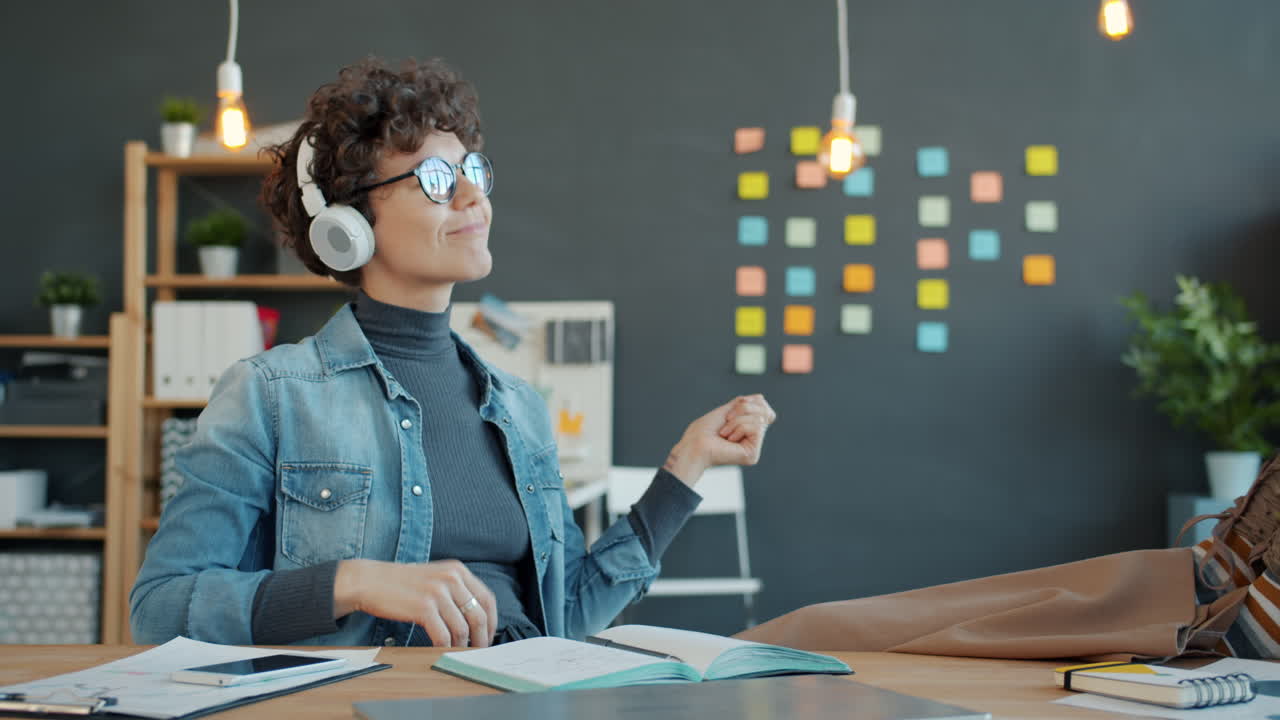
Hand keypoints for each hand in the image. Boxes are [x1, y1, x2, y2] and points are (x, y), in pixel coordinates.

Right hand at [334, 558, 497, 647]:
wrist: (369, 580)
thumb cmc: (401, 583)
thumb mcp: (434, 576)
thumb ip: (455, 590)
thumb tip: (474, 617)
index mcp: (457, 570)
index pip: (487, 598)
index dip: (492, 621)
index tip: (489, 635)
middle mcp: (451, 578)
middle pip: (479, 615)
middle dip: (482, 638)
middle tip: (478, 651)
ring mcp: (438, 592)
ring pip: (462, 628)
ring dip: (463, 646)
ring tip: (459, 653)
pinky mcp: (423, 608)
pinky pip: (443, 635)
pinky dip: (445, 647)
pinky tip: (441, 651)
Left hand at [664, 394, 776, 484]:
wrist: (695, 444)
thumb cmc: (704, 430)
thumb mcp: (726, 410)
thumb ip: (744, 404)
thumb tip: (760, 397)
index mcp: (748, 429)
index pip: (765, 410)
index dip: (754, 402)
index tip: (738, 403)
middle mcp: (753, 439)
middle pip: (765, 411)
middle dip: (744, 408)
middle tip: (727, 418)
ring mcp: (754, 447)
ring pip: (759, 419)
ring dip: (736, 420)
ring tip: (724, 432)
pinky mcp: (753, 454)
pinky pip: (756, 428)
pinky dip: (738, 427)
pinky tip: (728, 439)